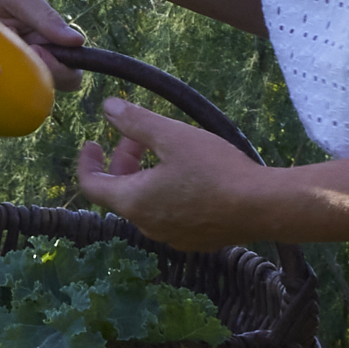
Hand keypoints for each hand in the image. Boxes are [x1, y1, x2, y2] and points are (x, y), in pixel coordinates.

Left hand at [73, 94, 265, 244]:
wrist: (262, 206)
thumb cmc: (215, 169)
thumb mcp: (172, 136)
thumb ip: (136, 121)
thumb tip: (108, 107)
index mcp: (134, 202)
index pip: (92, 186)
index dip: (86, 162)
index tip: (92, 142)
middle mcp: (147, 225)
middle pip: (119, 192)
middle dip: (122, 161)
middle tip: (137, 136)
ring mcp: (171, 237)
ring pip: (145, 203)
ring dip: (144, 176)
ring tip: (166, 151)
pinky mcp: (194, 240)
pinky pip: (168, 214)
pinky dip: (165, 193)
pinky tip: (189, 176)